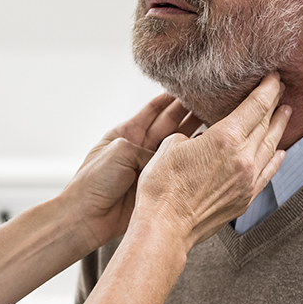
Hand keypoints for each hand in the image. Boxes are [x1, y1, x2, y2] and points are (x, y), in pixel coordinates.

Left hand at [58, 93, 203, 252]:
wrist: (87, 216)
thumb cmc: (93, 183)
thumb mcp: (119, 152)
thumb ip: (147, 148)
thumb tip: (170, 155)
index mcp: (126, 132)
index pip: (154, 109)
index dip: (171, 97)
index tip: (191, 87)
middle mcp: (140, 147)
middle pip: (170, 124)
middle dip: (190, 111)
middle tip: (211, 101)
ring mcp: (150, 165)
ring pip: (177, 144)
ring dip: (195, 132)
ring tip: (215, 120)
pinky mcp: (157, 184)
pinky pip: (178, 167)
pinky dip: (193, 157)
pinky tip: (207, 148)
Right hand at [132, 73, 290, 249]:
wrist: (166, 227)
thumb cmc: (161, 186)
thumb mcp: (170, 147)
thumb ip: (190, 136)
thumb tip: (197, 139)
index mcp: (225, 139)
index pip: (255, 107)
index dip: (267, 89)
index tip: (273, 77)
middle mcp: (243, 157)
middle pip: (266, 124)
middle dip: (274, 104)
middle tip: (280, 89)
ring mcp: (247, 180)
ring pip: (270, 147)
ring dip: (278, 129)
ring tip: (285, 114)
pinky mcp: (245, 198)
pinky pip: (267, 173)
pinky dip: (275, 159)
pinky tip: (280, 152)